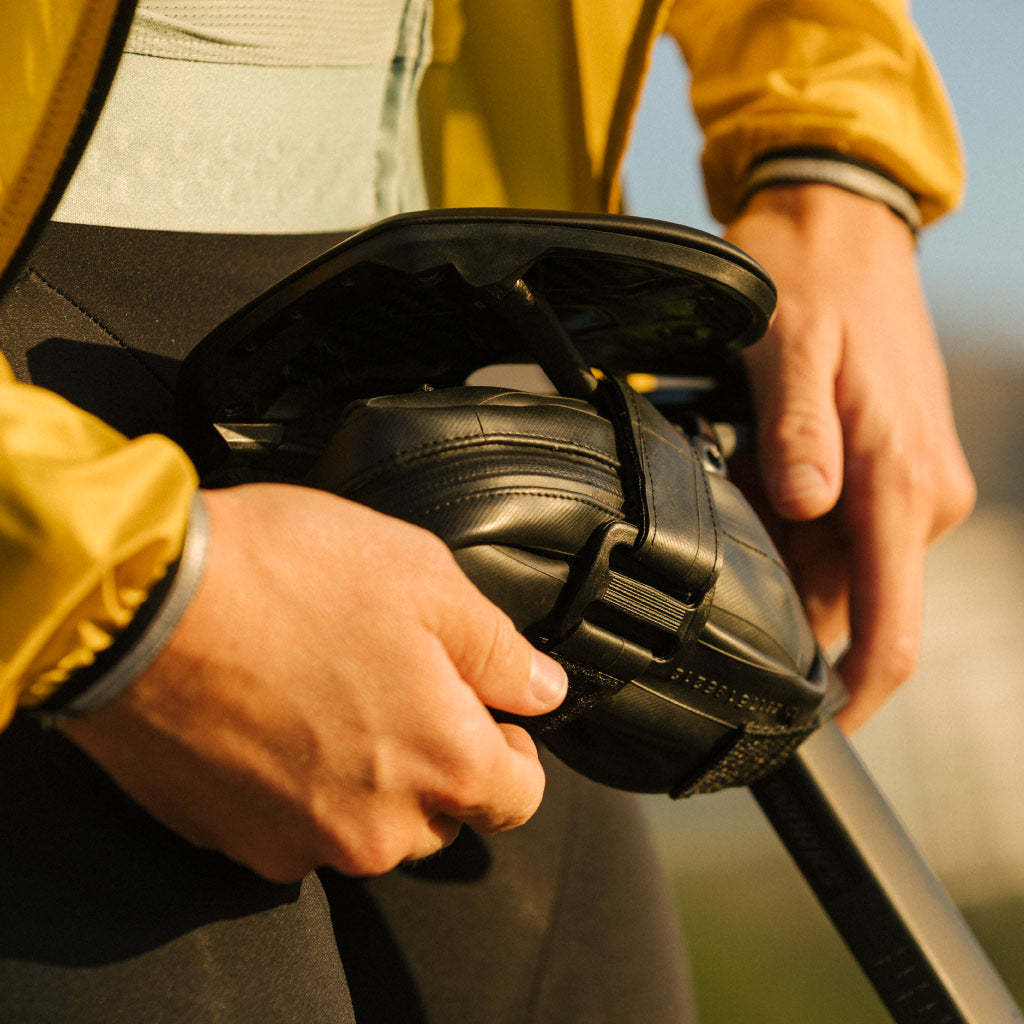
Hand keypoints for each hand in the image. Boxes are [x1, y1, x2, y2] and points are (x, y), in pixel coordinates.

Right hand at [60, 483, 567, 881]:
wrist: (138, 603)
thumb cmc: (283, 576)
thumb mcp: (423, 579)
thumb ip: (498, 649)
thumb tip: (541, 690)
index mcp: (445, 762)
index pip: (519, 796)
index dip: (512, 749)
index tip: (483, 713)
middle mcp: (380, 826)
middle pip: (440, 815)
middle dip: (434, 761)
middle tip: (391, 684)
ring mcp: (301, 843)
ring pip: (366, 827)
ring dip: (364, 779)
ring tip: (324, 692)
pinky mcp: (233, 840)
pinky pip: (292, 829)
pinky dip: (295, 788)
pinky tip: (271, 719)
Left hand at [724, 185, 974, 730]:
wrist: (841, 228)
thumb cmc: (816, 281)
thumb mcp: (790, 350)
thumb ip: (798, 434)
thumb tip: (808, 507)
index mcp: (901, 485)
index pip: (890, 626)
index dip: (856, 694)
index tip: (810, 731)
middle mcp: (916, 497)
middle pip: (847, 601)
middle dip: (781, 599)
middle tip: (718, 542)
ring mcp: (903, 484)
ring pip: (833, 565)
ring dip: (779, 553)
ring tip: (734, 484)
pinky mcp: (884, 469)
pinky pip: (834, 527)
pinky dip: (787, 521)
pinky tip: (754, 474)